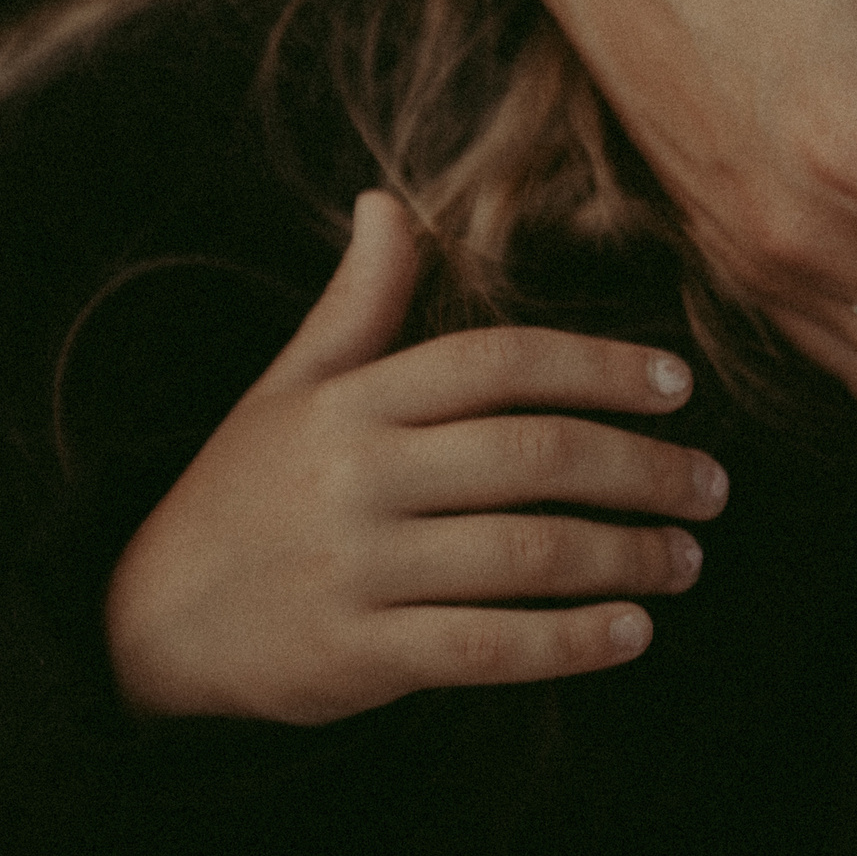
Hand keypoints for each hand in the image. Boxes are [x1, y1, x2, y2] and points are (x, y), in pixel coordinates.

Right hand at [105, 192, 728, 725]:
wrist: (144, 622)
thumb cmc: (243, 491)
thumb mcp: (290, 387)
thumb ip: (357, 303)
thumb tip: (387, 200)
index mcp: (353, 400)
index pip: (497, 361)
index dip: (598, 366)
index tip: (678, 386)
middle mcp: (357, 474)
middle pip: (532, 456)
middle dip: (642, 468)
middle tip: (712, 484)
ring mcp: (357, 566)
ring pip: (525, 554)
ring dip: (627, 557)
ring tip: (686, 558)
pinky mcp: (359, 654)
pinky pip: (488, 646)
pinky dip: (570, 641)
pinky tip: (631, 633)